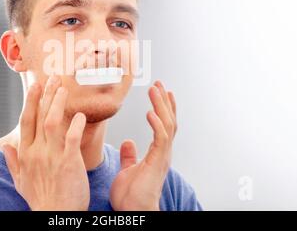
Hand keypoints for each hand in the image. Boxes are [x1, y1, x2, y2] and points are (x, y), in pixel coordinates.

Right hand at [2, 75, 89, 210]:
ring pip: (53, 122)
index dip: (31, 101)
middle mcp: (37, 152)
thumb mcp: (21, 181)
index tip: (35, 86)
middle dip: (45, 95)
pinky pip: (72, 138)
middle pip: (39, 116)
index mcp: (26, 154)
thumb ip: (13, 162)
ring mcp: (53, 156)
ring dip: (58, 103)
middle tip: (52, 79)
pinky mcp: (69, 162)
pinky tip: (80, 114)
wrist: (55, 215)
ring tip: (63, 88)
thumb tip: (6, 147)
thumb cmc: (42, 199)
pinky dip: (76, 124)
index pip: (27, 121)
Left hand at [110, 80, 176, 210]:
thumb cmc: (131, 196)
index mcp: (156, 152)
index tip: (161, 92)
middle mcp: (163, 152)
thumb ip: (129, 156)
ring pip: (167, 125)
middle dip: (164, 101)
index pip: (163, 125)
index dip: (163, 108)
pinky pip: (161, 139)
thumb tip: (127, 142)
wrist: (133, 212)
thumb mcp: (128, 169)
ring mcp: (162, 157)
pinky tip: (150, 112)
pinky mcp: (158, 162)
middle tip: (159, 84)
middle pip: (168, 121)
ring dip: (161, 106)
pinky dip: (157, 125)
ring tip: (156, 90)